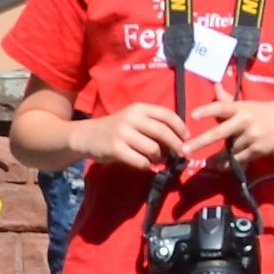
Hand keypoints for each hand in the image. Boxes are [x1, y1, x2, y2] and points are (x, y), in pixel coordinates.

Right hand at [66, 104, 188, 172]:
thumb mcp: (133, 119)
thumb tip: (179, 139)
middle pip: (163, 132)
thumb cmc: (116, 129)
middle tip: (181, 154)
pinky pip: (141, 161)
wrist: (86, 136)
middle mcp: (131, 118)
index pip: (167, 115)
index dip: (180, 127)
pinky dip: (147, 165)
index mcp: (139, 108)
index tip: (187, 137)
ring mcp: (122, 133)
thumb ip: (153, 124)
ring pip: (153, 149)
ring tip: (159, 159)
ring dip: (160, 157)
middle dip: (176, 145)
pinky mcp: (115, 149)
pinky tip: (145, 164)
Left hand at [189, 96, 273, 164]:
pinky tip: (221, 167)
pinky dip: (229, 164)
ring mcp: (253, 137)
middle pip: (220, 133)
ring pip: (229, 149)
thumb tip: (214, 86)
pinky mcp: (259, 150)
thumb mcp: (250, 104)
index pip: (222, 107)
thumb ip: (229, 100)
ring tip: (208, 164)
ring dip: (219, 158)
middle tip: (185, 150)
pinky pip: (239, 159)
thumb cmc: (269, 112)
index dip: (207, 110)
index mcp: (242, 107)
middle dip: (201, 141)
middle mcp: (246, 121)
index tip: (193, 115)